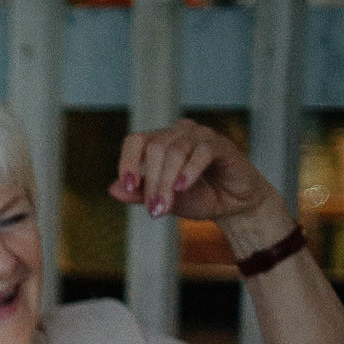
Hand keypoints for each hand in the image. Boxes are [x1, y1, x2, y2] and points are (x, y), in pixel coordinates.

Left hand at [109, 118, 287, 238]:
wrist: (231, 205)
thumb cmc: (196, 197)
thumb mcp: (162, 199)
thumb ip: (139, 194)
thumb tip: (112, 189)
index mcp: (160, 142)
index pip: (135, 141)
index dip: (128, 161)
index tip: (128, 186)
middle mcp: (178, 133)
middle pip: (155, 148)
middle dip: (152, 182)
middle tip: (154, 209)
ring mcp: (201, 135)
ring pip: (175, 151)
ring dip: (167, 181)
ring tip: (165, 206)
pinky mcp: (221, 144)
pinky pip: (202, 152)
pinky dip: (189, 171)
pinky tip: (182, 188)